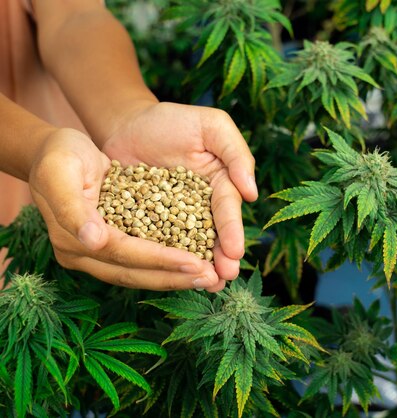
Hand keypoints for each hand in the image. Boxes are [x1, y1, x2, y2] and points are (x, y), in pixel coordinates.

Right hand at [29, 128, 220, 290]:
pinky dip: (168, 265)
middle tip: (212, 279)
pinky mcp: (111, 245)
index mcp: (71, 239)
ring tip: (210, 278)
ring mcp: (96, 253)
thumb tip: (93, 240)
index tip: (195, 263)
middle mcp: (84, 253)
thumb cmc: (58, 155)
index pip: (123, 253)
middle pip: (134, 272)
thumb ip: (74, 207)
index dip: (159, 260)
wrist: (54, 152)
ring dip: (175, 277)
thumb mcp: (61, 172)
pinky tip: (195, 264)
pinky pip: (142, 261)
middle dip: (174, 277)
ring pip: (140, 273)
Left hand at [101, 102, 257, 291]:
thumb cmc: (173, 121)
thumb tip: (252, 193)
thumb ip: (235, 154)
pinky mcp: (146, 224)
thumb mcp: (212, 126)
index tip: (235, 252)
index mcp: (220, 185)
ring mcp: (173, 219)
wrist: (126, 124)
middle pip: (212, 235)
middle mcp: (200, 207)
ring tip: (207, 287)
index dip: (232, 231)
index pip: (227, 209)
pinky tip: (168, 277)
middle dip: (220, 258)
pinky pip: (154, 243)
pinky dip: (162, 260)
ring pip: (187, 246)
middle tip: (224, 278)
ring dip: (197, 266)